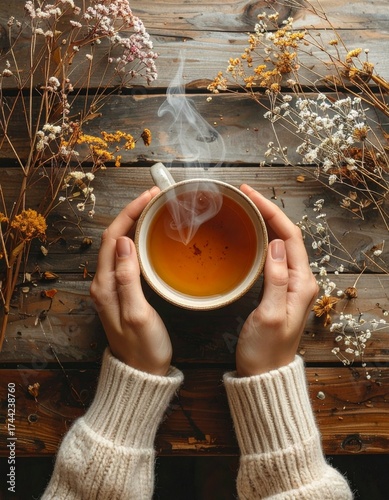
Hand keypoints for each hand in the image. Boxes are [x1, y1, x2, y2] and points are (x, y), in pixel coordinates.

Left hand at [90, 188, 172, 375]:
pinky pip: (127, 257)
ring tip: (154, 210)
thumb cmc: (143, 348)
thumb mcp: (138, 314)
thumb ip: (128, 278)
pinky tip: (150, 236)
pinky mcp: (122, 291)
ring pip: (120, 245)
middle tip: (155, 197)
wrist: (142, 372)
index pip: (112, 238)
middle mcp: (104, 282)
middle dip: (132, 213)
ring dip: (134, 224)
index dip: (129, 214)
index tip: (149, 197)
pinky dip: (138, 240)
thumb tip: (124, 242)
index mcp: (105, 286)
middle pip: (114, 237)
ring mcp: (112, 286)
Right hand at [236, 184, 317, 376]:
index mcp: (302, 284)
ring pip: (280, 244)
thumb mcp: (269, 315)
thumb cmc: (265, 350)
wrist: (263, 374)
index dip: (271, 212)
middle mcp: (300, 280)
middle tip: (244, 195)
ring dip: (264, 223)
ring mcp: (290, 285)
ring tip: (245, 207)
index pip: (291, 237)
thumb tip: (277, 244)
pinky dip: (261, 240)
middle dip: (267, 211)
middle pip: (287, 236)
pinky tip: (248, 235)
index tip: (251, 196)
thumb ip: (276, 280)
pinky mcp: (278, 290)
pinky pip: (272, 257)